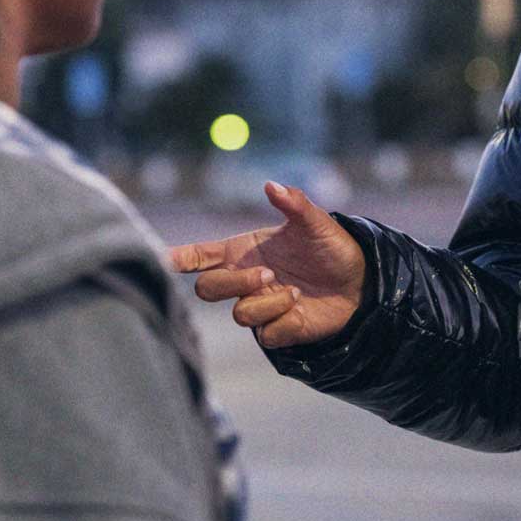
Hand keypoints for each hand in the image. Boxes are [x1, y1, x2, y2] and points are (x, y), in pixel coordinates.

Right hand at [168, 181, 366, 347]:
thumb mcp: (316, 222)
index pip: (199, 256)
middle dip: (231, 283)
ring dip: (266, 302)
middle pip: (207, 290)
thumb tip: (271, 185)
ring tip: (295, 290)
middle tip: (267, 274)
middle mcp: (246, 280)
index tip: (158, 259)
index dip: (177, 258)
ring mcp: (260, 306)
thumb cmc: (333, 247)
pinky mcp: (279, 331)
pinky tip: (301, 308)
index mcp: (245, 251)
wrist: (362, 282)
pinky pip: (266, 334)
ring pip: (239, 315)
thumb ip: (294, 203)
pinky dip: (284, 320)